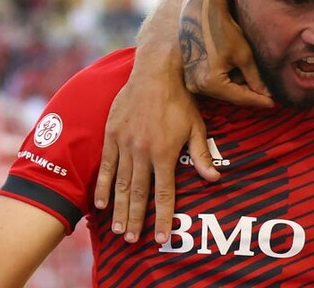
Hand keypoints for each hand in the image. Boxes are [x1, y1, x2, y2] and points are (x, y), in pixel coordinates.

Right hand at [94, 47, 219, 244]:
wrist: (156, 72)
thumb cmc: (181, 100)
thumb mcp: (196, 126)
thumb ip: (201, 154)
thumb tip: (215, 179)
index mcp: (164, 152)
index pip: (164, 193)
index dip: (163, 217)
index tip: (161, 237)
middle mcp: (142, 152)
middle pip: (138, 193)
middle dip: (136, 219)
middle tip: (132, 240)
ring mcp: (124, 143)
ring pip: (119, 183)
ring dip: (118, 209)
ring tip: (117, 230)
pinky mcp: (111, 134)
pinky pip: (105, 165)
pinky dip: (101, 186)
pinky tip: (99, 204)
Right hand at [181, 0, 269, 105]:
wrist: (200, 12)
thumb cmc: (222, 30)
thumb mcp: (243, 55)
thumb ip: (254, 77)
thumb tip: (265, 93)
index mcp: (210, 83)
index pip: (239, 97)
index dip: (258, 100)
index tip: (273, 104)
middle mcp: (198, 86)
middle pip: (230, 96)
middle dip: (249, 94)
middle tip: (268, 95)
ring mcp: (192, 82)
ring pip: (223, 90)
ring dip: (239, 85)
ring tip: (253, 76)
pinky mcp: (192, 75)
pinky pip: (215, 83)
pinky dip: (228, 79)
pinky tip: (238, 69)